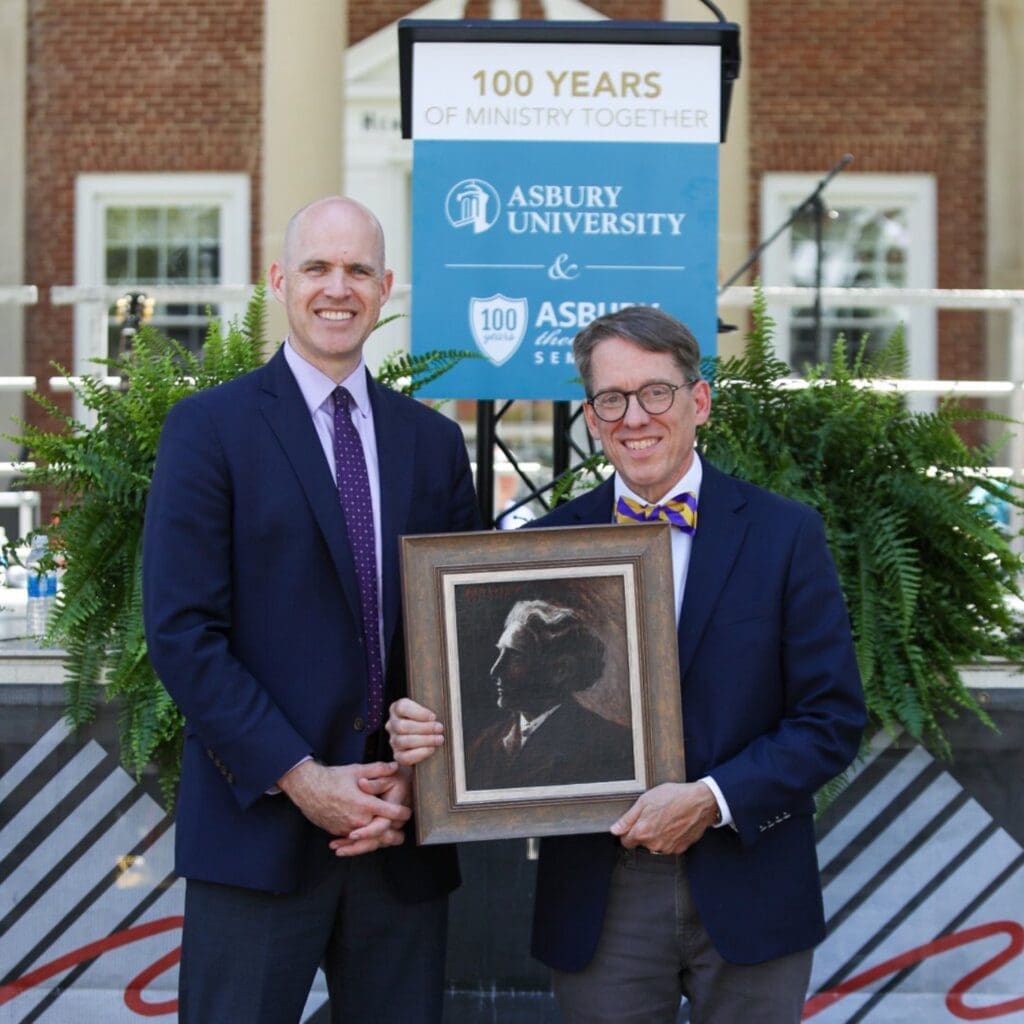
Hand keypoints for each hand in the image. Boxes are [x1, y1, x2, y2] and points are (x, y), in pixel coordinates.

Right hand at [277, 760, 410, 840]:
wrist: (308, 789)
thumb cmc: (333, 778)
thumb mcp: (357, 770)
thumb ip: (378, 769)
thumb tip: (395, 766)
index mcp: (366, 804)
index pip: (392, 814)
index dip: (403, 813)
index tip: (408, 812)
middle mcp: (359, 820)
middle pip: (384, 834)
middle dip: (395, 833)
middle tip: (402, 832)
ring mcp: (348, 828)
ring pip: (370, 841)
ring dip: (381, 840)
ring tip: (391, 839)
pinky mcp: (339, 832)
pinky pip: (355, 842)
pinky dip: (364, 841)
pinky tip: (369, 839)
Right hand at [386, 698, 443, 766]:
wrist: (427, 740)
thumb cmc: (429, 721)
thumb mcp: (427, 711)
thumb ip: (430, 709)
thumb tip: (437, 716)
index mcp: (397, 709)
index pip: (401, 707)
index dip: (418, 712)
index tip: (433, 716)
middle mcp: (392, 724)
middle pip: (402, 726)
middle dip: (424, 728)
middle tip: (439, 728)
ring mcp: (393, 740)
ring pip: (403, 741)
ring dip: (424, 740)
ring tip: (439, 739)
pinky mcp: (397, 755)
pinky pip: (404, 757)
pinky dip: (419, 753)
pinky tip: (431, 749)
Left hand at [610, 781, 718, 855]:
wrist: (700, 802)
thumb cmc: (673, 797)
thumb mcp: (645, 801)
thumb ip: (628, 818)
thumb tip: (615, 830)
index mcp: (642, 832)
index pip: (625, 841)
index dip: (627, 832)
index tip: (633, 824)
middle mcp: (654, 844)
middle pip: (640, 844)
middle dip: (643, 833)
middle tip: (652, 816)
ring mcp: (668, 848)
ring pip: (655, 846)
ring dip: (656, 836)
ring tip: (665, 819)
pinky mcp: (680, 849)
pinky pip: (668, 847)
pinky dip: (669, 838)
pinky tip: (674, 825)